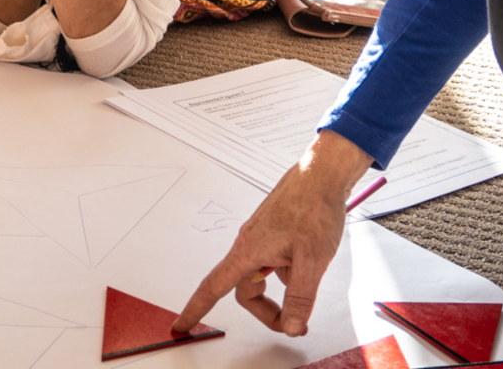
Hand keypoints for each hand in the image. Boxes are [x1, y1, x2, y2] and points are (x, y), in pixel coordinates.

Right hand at [172, 131, 373, 336]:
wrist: (321, 176)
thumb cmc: (313, 208)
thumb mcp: (312, 260)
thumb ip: (299, 297)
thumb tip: (291, 327)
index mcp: (248, 250)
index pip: (214, 287)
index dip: (195, 308)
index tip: (181, 325)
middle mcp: (249, 244)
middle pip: (244, 289)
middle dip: (266, 311)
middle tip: (295, 322)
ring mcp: (260, 237)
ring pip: (260, 276)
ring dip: (279, 291)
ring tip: (308, 280)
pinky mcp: (272, 233)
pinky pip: (271, 262)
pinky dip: (287, 273)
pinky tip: (308, 259)